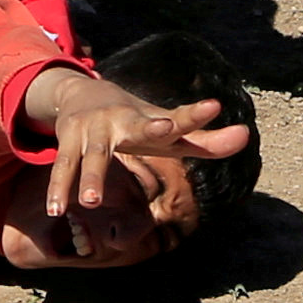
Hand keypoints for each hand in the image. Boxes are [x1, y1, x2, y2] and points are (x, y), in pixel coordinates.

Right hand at [45, 94, 242, 258]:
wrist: (80, 91)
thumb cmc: (136, 120)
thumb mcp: (168, 130)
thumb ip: (206, 140)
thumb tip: (246, 136)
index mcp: (153, 120)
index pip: (179, 120)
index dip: (196, 115)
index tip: (213, 107)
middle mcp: (124, 120)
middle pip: (138, 129)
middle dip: (150, 129)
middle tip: (163, 130)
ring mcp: (95, 129)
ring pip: (93, 156)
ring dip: (90, 178)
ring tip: (91, 203)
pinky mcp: (69, 139)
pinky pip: (63, 167)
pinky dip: (58, 188)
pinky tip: (56, 211)